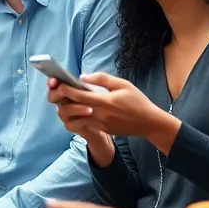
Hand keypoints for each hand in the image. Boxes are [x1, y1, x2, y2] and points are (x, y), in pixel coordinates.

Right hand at [47, 78, 111, 142]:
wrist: (109, 121)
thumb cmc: (103, 101)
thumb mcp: (105, 87)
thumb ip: (97, 78)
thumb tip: (82, 77)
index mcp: (68, 89)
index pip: (54, 83)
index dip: (52, 82)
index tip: (55, 81)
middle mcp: (63, 101)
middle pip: (52, 96)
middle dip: (58, 93)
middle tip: (66, 91)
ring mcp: (66, 114)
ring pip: (62, 110)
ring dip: (75, 108)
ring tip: (90, 108)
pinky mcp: (71, 126)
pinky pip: (70, 124)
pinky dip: (79, 120)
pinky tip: (90, 116)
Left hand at [49, 74, 180, 150]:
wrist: (149, 123)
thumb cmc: (137, 101)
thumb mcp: (122, 84)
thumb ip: (101, 79)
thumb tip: (83, 77)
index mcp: (104, 102)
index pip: (78, 96)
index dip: (66, 90)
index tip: (59, 83)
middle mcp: (100, 115)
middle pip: (72, 109)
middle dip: (62, 101)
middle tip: (59, 93)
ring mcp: (100, 125)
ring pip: (75, 121)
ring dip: (68, 112)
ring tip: (67, 102)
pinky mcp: (103, 130)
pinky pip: (84, 125)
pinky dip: (77, 118)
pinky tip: (78, 110)